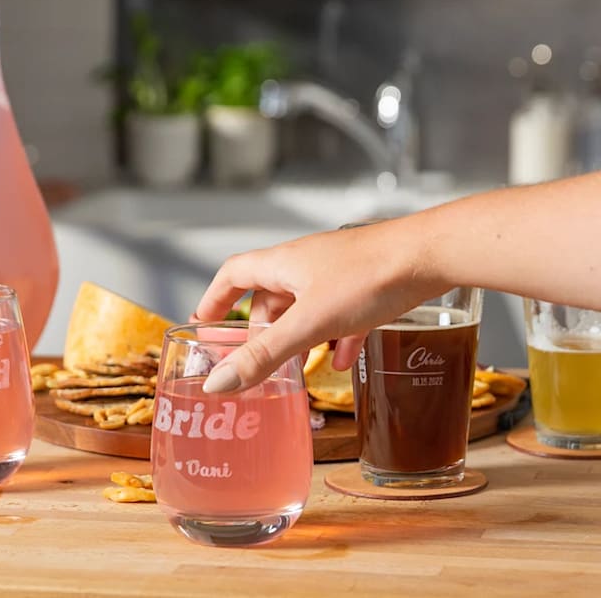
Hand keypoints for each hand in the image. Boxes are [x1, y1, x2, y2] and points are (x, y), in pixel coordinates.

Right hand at [193, 218, 445, 392]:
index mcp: (282, 264)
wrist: (432, 255)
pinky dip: (335, 336)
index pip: (233, 274)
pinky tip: (344, 360)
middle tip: (257, 360)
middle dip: (262, 330)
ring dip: (299, 337)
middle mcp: (305, 263)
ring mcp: (338, 272)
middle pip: (269, 295)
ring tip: (298, 367)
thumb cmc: (369, 276)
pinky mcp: (368, 283)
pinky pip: (341, 312)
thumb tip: (217, 382)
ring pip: (306, 306)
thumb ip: (265, 355)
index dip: (214, 299)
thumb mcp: (309, 323)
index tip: (204, 325)